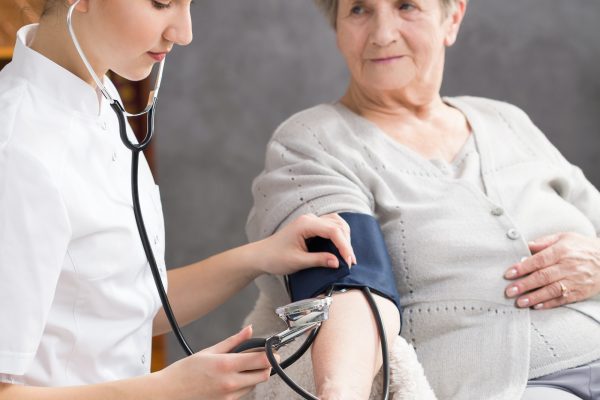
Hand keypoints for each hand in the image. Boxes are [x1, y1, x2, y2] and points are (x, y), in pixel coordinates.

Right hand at [156, 325, 272, 399]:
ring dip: (254, 375)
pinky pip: (244, 393)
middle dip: (266, 365)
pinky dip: (244, 385)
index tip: (272, 350)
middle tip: (259, 356)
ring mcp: (229, 396)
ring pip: (255, 384)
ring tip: (239, 367)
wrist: (168, 394)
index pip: (262, 361)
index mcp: (227, 365)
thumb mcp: (210, 351)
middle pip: (264, 375)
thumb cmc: (185, 371)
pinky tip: (232, 378)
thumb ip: (234, 341)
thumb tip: (250, 330)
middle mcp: (231, 383)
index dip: (272, 354)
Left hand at [255, 213, 356, 274]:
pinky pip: (331, 227)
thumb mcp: (297, 262)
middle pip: (338, 225)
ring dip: (345, 238)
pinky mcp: (312, 226)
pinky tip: (341, 248)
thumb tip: (338, 262)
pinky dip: (339, 236)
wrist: (261, 255)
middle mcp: (310, 219)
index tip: (349, 261)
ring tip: (347, 256)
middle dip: (346, 242)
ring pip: (337, 223)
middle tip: (350, 262)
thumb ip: (319, 260)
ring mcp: (311, 221)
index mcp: (305, 224)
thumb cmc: (275, 258)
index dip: (344, 246)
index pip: (333, 230)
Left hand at [503, 232, 599, 309]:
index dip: (523, 268)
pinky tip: (537, 306)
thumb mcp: (563, 237)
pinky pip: (563, 299)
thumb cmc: (581, 246)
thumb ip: (543, 242)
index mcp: (562, 251)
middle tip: (509, 291)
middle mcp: (569, 266)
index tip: (508, 274)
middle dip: (524, 285)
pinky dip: (549, 304)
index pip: (539, 260)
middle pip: (543, 277)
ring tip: (520, 302)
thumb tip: (524, 246)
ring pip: (552, 290)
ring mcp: (576, 280)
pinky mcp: (581, 292)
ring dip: (534, 297)